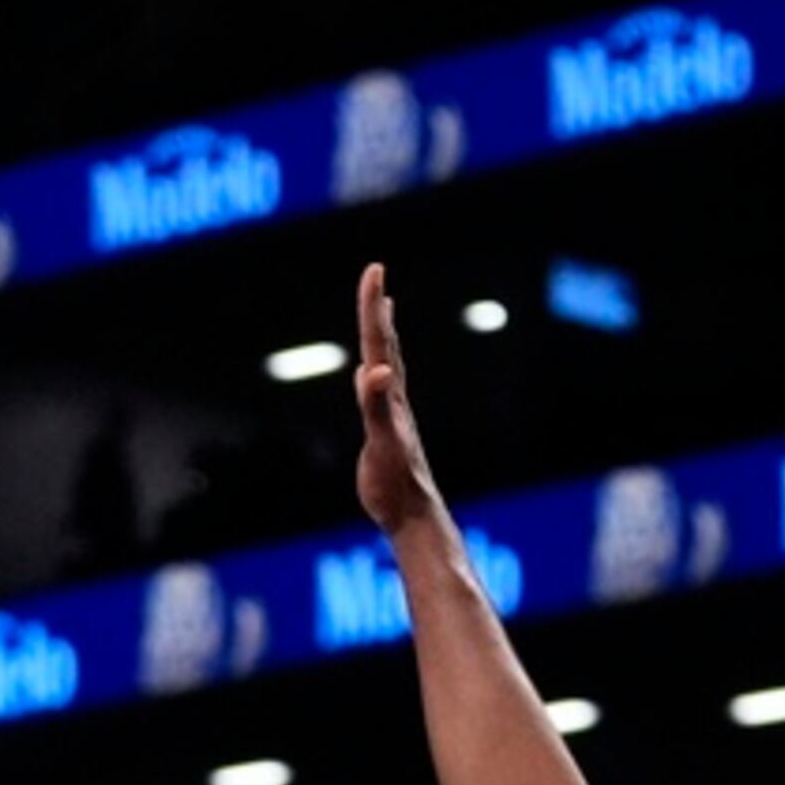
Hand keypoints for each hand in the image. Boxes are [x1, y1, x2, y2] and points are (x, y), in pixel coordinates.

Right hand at [352, 263, 444, 534]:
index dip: (372, 306)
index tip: (374, 270)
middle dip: (376, 310)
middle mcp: (393, 398)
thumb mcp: (382, 443)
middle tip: (375, 276)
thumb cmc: (396, 483)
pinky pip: (380, 391)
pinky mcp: (387, 431)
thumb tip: (374, 372)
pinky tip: (374, 374)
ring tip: (383, 310)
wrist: (412, 514)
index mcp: (389, 396)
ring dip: (382, 335)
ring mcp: (392, 414)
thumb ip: (376, 407)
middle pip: (384, 345)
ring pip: (387, 364)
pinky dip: (376, 372)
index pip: (378, 343)